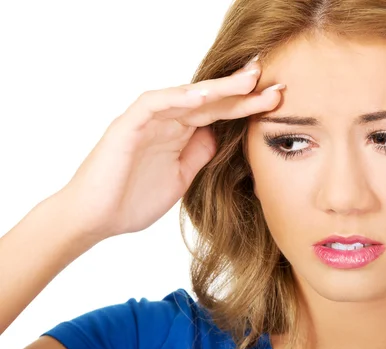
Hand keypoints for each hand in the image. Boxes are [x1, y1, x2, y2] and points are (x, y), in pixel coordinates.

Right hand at [59, 58, 283, 239]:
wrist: (96, 219)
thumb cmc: (133, 199)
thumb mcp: (181, 177)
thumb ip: (199, 154)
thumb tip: (221, 136)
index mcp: (180, 134)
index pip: (219, 114)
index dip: (247, 107)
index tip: (277, 102)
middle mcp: (167, 122)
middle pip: (209, 101)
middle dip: (240, 91)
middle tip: (272, 82)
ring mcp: (147, 121)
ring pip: (185, 96)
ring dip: (216, 88)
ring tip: (246, 81)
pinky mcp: (128, 126)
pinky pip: (154, 105)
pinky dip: (177, 99)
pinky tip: (202, 97)